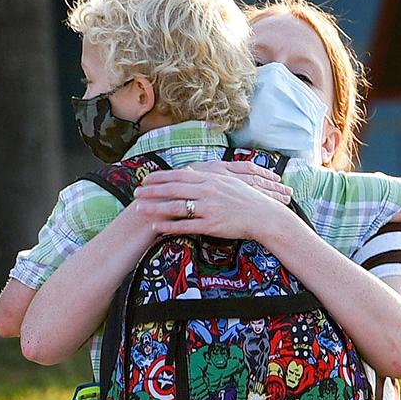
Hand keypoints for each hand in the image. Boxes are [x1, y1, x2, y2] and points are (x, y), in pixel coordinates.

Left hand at [130, 167, 296, 243]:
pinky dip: (169, 225)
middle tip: (136, 192)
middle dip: (152, 191)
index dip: (161, 177)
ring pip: (176, 207)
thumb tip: (192, 173)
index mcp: (211, 179)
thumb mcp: (230, 182)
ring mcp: (209, 208)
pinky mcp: (211, 224)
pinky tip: (156, 226)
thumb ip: (209, 178)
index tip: (146, 178)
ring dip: (155, 207)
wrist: (264, 215)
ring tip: (140, 209)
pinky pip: (185, 225)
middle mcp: (208, 191)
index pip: (180, 176)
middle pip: (173, 189)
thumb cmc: (248, 199)